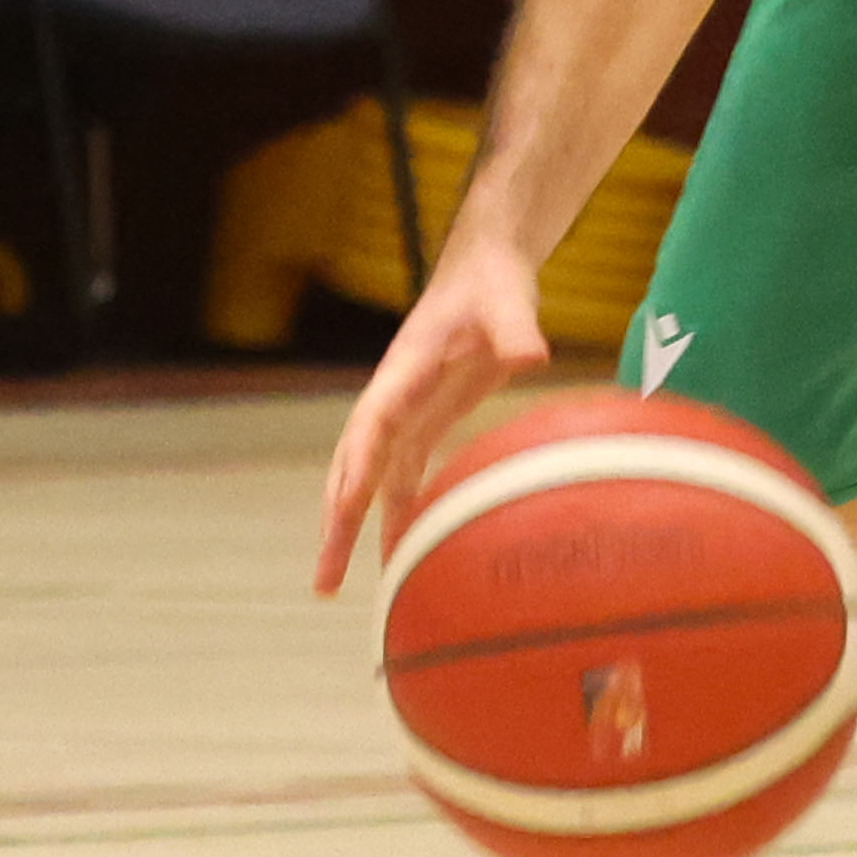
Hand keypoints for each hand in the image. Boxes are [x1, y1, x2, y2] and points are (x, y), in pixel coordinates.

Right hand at [313, 237, 551, 594]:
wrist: (484, 270)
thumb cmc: (492, 283)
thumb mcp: (508, 301)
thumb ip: (516, 327)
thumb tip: (533, 353)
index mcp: (403, 369)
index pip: (372, 423)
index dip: (358, 466)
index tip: (345, 509)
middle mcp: (392, 397)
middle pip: (351, 466)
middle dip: (334, 521)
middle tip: (324, 579)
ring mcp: (403, 413)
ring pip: (366, 479)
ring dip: (350, 528)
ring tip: (333, 585)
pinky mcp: (423, 421)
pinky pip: (399, 476)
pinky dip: (393, 513)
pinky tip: (395, 553)